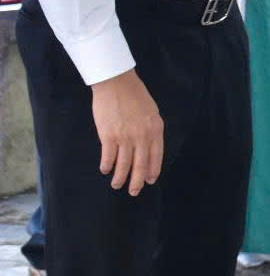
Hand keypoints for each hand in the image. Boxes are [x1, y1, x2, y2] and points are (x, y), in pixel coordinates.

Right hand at [91, 70, 163, 195]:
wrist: (116, 83)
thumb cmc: (135, 95)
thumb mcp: (151, 111)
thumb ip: (150, 129)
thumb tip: (147, 146)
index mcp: (155, 128)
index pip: (156, 155)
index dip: (152, 169)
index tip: (150, 181)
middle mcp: (142, 135)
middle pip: (140, 164)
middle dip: (137, 181)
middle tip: (134, 192)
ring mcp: (125, 137)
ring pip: (124, 164)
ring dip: (120, 177)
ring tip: (117, 184)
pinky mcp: (108, 136)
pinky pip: (109, 157)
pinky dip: (107, 166)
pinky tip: (105, 170)